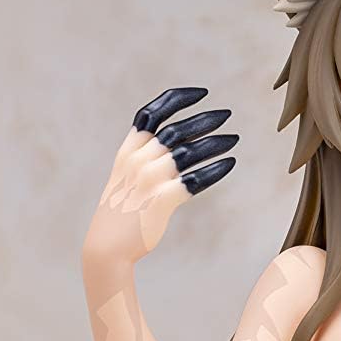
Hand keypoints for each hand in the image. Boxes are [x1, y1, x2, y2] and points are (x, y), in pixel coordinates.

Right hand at [82, 84, 238, 269]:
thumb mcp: (125, 177)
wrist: (106, 247)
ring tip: (233, 139)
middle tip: (226, 115)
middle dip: (204, 119)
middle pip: (177, 130)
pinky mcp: (162, 200)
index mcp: (128, 150)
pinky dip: (214, 170)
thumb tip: (173, 146)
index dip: (178, 99)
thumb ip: (143, 158)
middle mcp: (138, 160)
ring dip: (215, 142)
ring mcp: (150, 180)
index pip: (153, 112)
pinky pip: (195, 179)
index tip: (201, 94)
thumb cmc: (120, 214)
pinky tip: (228, 164)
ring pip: (189, 151)